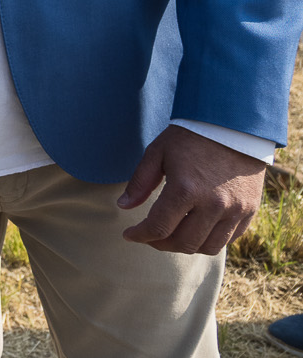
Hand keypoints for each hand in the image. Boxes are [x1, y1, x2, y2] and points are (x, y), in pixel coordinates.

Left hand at [118, 125, 266, 252]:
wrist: (233, 126)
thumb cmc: (190, 137)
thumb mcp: (158, 152)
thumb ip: (140, 182)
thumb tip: (124, 207)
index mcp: (185, 189)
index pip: (159, 227)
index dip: (140, 235)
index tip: (129, 235)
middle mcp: (213, 205)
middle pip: (184, 243)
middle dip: (161, 243)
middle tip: (149, 236)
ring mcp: (235, 210)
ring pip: (208, 247)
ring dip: (186, 246)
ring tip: (172, 235)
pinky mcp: (250, 211)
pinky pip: (229, 239)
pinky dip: (210, 240)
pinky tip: (196, 229)